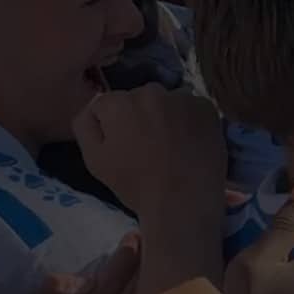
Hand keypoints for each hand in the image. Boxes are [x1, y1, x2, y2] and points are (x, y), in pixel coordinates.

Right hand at [74, 85, 224, 216]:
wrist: (183, 201)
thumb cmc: (135, 184)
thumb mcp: (94, 159)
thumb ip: (85, 125)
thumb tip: (94, 108)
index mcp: (119, 103)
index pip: (107, 105)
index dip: (112, 127)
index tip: (123, 146)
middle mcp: (151, 92)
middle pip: (138, 99)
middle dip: (139, 117)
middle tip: (148, 147)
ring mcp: (183, 98)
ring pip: (166, 101)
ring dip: (165, 115)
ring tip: (170, 146)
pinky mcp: (207, 108)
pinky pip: (192, 107)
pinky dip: (190, 120)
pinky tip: (189, 143)